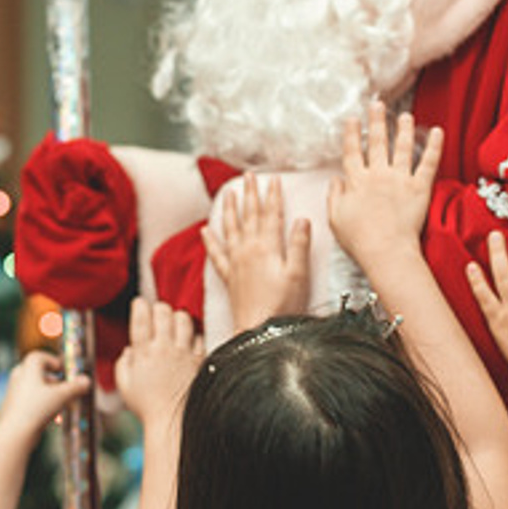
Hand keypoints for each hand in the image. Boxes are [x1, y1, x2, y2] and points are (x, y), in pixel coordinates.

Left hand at [0, 350, 90, 445]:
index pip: (39, 357)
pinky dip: (45, 406)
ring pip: (39, 390)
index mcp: (27, 368)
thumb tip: (87, 380)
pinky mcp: (15, 408)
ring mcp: (16, 393)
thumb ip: (75, 387)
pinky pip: (33, 402)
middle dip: (57, 383)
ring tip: (66, 407)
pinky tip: (56, 419)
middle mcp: (19, 377)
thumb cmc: (36, 408)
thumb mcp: (61, 396)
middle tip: (69, 390)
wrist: (14, 433)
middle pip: (41, 374)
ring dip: (54, 396)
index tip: (65, 371)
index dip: (54, 361)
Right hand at [114, 298, 202, 430]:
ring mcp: (184, 353)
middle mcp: (165, 348)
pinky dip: (194, 335)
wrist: (173, 422)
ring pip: (184, 319)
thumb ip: (124, 363)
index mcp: (144, 353)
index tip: (139, 304)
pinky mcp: (200, 360)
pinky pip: (200, 337)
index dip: (139, 305)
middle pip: (164, 312)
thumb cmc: (147, 407)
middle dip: (159, 308)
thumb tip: (130, 349)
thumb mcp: (125, 386)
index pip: (141, 318)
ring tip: (174, 324)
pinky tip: (189, 341)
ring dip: (178, 317)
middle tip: (158, 314)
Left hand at [204, 174, 310, 332]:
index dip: (272, 196)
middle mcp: (248, 250)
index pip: (271, 214)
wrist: (258, 331)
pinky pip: (216, 254)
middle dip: (250, 195)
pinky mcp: (229, 277)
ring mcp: (235, 262)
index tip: (273, 179)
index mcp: (267, 247)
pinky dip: (211, 240)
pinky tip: (206, 229)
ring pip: (231, 228)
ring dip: (230, 208)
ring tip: (228, 192)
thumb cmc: (282, 307)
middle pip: (249, 216)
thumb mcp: (298, 275)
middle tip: (249, 176)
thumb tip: (302, 220)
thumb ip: (299, 246)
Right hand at [328, 102, 443, 272]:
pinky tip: (438, 131)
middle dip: (377, 121)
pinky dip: (434, 145)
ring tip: (404, 115)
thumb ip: (334, 196)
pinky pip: (429, 162)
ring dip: (403, 129)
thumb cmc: (359, 240)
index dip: (352, 134)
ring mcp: (400, 179)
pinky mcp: (420, 187)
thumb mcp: (335, 218)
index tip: (352, 119)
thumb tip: (336, 180)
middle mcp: (378, 175)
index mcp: (357, 182)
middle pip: (377, 142)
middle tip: (378, 105)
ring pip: (402, 147)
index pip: (352, 152)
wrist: (386, 251)